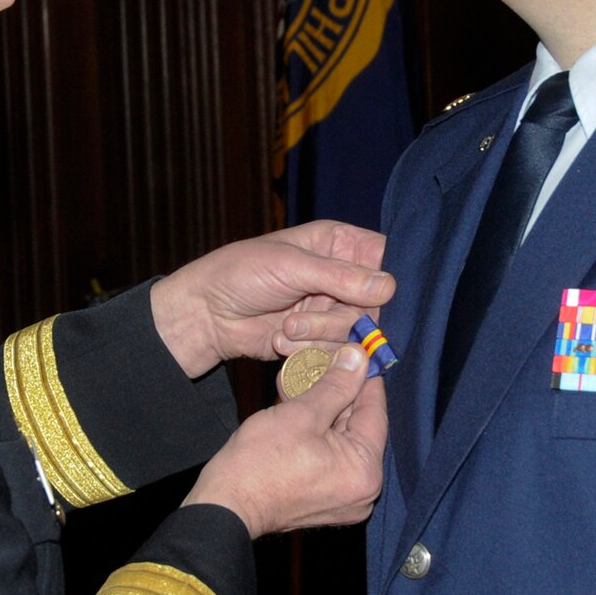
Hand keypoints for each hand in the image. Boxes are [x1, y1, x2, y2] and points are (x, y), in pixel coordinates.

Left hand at [150, 221, 392, 376]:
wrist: (206, 315)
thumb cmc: (240, 274)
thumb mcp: (290, 266)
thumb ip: (340, 277)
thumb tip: (389, 287)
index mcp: (338, 243)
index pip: (385, 257)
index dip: (386, 280)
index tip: (376, 300)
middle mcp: (342, 276)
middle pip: (376, 305)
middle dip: (341, 317)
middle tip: (300, 317)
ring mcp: (332, 310)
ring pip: (356, 332)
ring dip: (320, 335)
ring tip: (286, 328)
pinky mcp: (321, 339)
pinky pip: (336, 351)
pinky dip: (310, 350)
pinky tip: (281, 340)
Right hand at [182, 342, 386, 537]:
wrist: (226, 505)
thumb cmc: (260, 462)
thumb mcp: (302, 413)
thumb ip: (336, 385)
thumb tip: (358, 358)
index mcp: (366, 470)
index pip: (375, 411)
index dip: (364, 377)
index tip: (357, 352)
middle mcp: (363, 489)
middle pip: (358, 426)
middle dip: (338, 393)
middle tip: (324, 363)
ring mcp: (345, 499)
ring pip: (342, 439)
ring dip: (324, 410)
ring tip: (304, 383)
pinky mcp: (326, 501)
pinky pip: (331, 457)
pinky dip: (318, 434)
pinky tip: (299, 409)